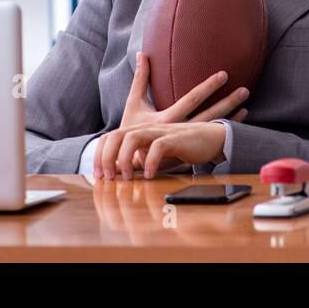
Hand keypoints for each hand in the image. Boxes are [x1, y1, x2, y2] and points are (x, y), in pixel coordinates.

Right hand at [95, 52, 248, 178]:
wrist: (126, 162)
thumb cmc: (130, 129)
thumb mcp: (133, 103)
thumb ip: (141, 78)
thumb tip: (141, 54)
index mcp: (168, 118)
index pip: (193, 99)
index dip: (209, 87)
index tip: (224, 74)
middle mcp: (180, 131)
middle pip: (210, 115)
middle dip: (228, 102)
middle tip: (245, 91)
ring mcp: (186, 143)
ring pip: (213, 128)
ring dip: (230, 118)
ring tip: (247, 108)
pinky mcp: (188, 153)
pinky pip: (210, 141)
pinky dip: (222, 132)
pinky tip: (236, 128)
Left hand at [99, 121, 230, 180]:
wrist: (208, 138)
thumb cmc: (179, 147)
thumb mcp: (152, 153)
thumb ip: (135, 160)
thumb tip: (116, 174)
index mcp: (137, 132)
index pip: (109, 137)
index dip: (99, 154)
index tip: (99, 175)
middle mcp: (145, 129)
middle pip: (115, 135)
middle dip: (107, 157)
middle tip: (108, 178)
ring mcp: (159, 132)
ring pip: (132, 137)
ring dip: (125, 158)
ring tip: (128, 178)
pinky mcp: (175, 138)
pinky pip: (158, 147)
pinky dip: (150, 162)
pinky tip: (150, 175)